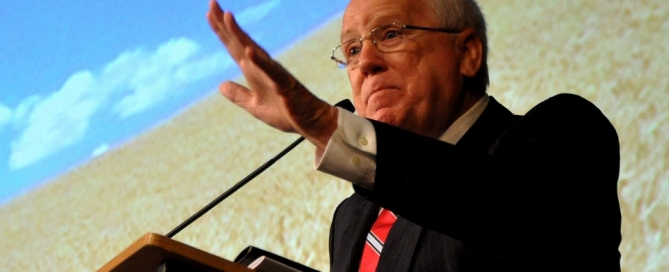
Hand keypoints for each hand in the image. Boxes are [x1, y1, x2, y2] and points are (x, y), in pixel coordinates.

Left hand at [206, 0, 337, 148]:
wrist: (310, 122)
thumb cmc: (286, 113)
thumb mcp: (255, 106)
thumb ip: (238, 95)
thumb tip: (221, 85)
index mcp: (253, 71)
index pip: (233, 47)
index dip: (221, 31)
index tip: (209, 12)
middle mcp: (262, 67)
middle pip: (239, 42)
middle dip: (224, 24)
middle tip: (211, 3)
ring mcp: (273, 73)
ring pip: (253, 50)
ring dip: (240, 34)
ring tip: (226, 17)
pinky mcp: (284, 84)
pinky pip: (270, 71)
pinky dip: (259, 61)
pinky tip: (248, 50)